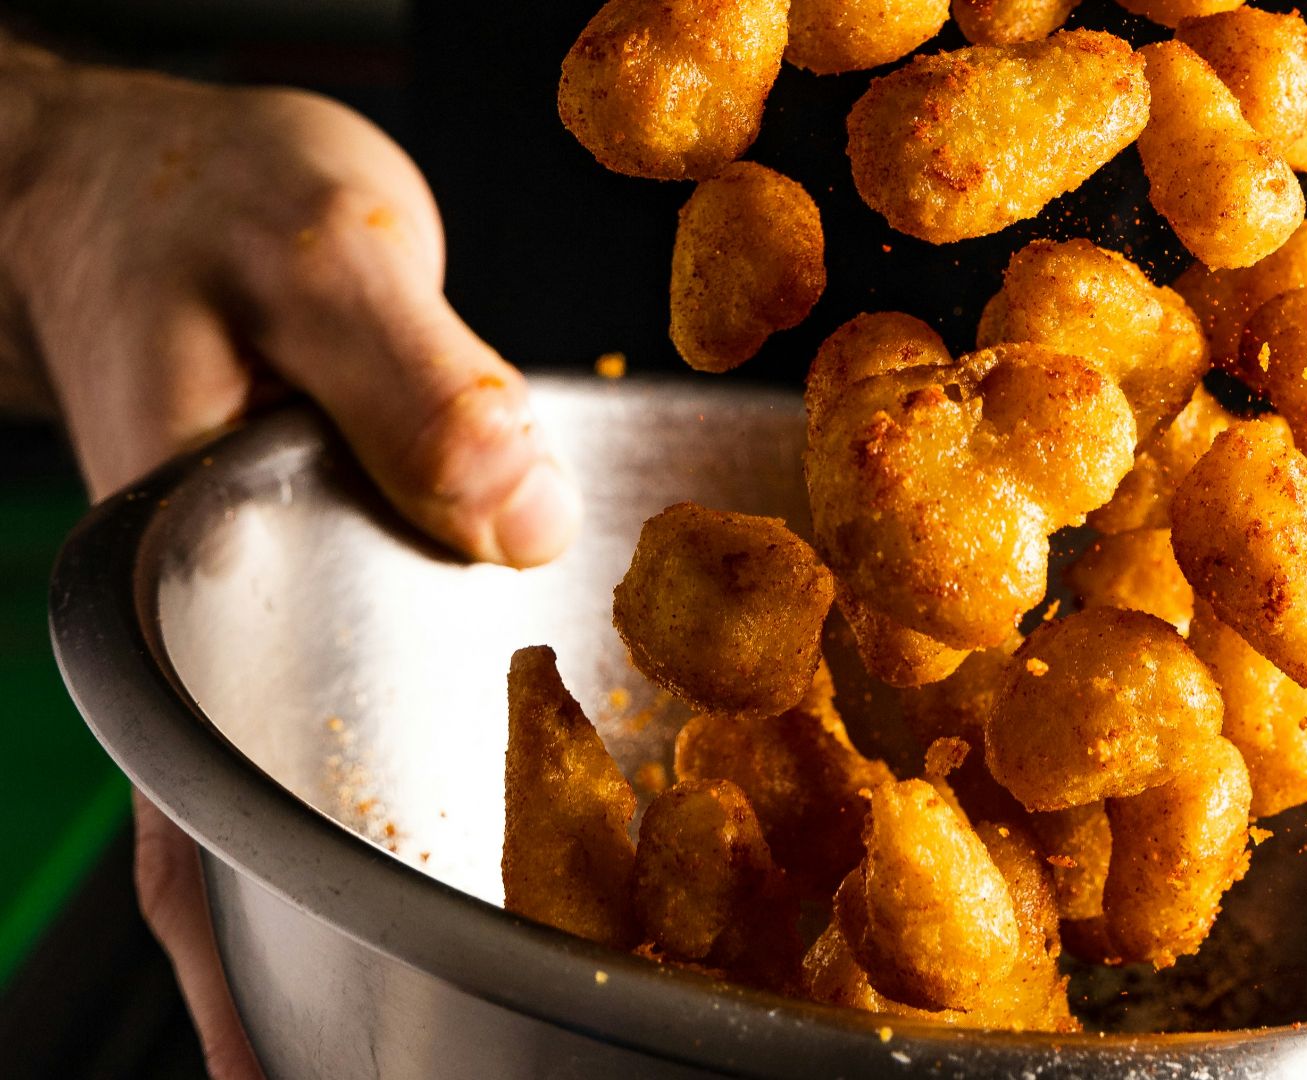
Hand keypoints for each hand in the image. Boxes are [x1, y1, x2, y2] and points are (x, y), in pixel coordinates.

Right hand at [2, 56, 582, 1078]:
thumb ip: (415, 380)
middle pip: (256, 848)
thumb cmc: (214, 204)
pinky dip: (430, 771)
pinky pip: (369, 704)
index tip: (302, 1073)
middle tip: (438, 1073)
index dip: (253, 966)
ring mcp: (267, 616)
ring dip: (382, 896)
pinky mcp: (326, 581)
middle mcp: (215, 628)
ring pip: (317, 791)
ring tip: (478, 1012)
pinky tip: (506, 821)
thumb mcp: (324, 248)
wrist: (170, 173)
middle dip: (328, 974)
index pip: (199, 821)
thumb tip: (513, 520)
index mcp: (180, 581)